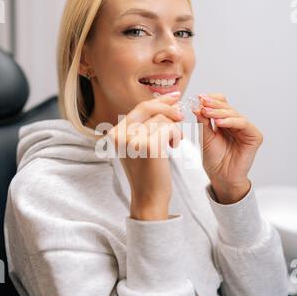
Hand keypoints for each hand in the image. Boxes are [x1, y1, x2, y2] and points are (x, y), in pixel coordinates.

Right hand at [107, 92, 183, 217]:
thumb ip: (143, 126)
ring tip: (174, 142)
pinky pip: (169, 128)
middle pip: (148, 109)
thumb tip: (163, 102)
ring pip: (161, 119)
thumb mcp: (138, 146)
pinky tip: (174, 146)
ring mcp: (133, 140)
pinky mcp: (149, 146)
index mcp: (115, 134)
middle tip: (181, 115)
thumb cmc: (147, 173)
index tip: (173, 97)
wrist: (149, 197)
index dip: (158, 101)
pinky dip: (176, 135)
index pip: (138, 108)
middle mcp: (120, 135)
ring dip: (174, 128)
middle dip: (168, 109)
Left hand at [192, 93, 262, 202]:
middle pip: (227, 107)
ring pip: (234, 114)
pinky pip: (243, 124)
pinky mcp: (254, 136)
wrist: (221, 178)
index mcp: (225, 121)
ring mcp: (246, 129)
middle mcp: (236, 123)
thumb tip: (197, 106)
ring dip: (220, 112)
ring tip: (207, 112)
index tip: (198, 98)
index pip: (220, 103)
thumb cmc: (214, 160)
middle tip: (202, 102)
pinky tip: (219, 122)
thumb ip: (203, 122)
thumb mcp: (205, 138)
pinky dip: (231, 121)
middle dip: (213, 104)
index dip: (211, 100)